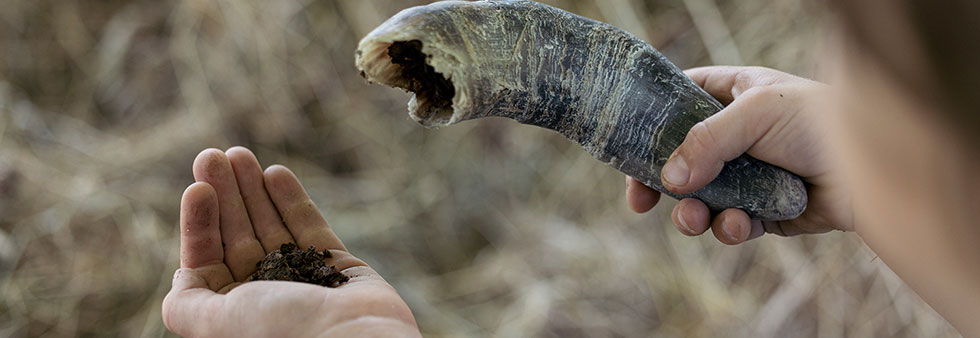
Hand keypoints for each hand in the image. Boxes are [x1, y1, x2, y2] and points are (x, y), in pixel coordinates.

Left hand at [163, 147, 420, 336]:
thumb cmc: (281, 332)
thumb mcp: (215, 321)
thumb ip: (187, 303)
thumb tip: (183, 277)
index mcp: (231, 312)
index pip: (206, 257)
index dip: (199, 220)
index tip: (198, 187)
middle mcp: (264, 294)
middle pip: (237, 234)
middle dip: (225, 195)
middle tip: (215, 155)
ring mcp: (300, 277)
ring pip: (271, 224)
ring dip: (253, 190)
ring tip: (240, 154)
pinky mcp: (335, 264)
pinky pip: (308, 226)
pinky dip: (291, 200)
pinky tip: (275, 174)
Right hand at [626, 66, 852, 243]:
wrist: (877, 171)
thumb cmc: (821, 122)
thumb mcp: (756, 113)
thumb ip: (706, 142)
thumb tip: (668, 180)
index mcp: (733, 96)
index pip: (679, 102)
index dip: (650, 124)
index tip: (626, 148)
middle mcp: (737, 136)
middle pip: (679, 159)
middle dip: (660, 183)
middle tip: (641, 201)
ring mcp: (749, 175)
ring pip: (701, 199)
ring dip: (691, 213)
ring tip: (694, 219)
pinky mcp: (765, 212)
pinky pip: (732, 224)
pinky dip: (731, 228)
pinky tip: (742, 225)